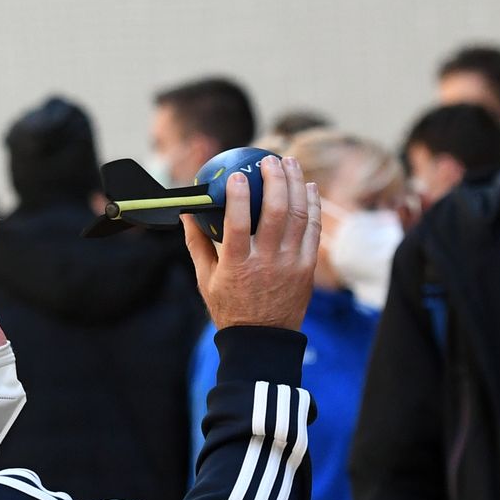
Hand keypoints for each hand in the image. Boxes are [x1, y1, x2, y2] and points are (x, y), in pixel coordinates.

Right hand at [182, 154, 320, 331]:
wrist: (263, 340)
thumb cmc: (230, 308)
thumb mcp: (205, 279)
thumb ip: (196, 243)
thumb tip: (186, 213)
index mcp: (238, 264)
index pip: (238, 224)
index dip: (238, 196)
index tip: (237, 174)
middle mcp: (267, 262)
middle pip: (276, 213)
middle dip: (276, 180)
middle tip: (271, 159)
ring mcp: (291, 264)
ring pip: (298, 217)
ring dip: (296, 185)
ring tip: (290, 163)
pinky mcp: (307, 267)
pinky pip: (313, 231)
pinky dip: (312, 206)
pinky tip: (309, 189)